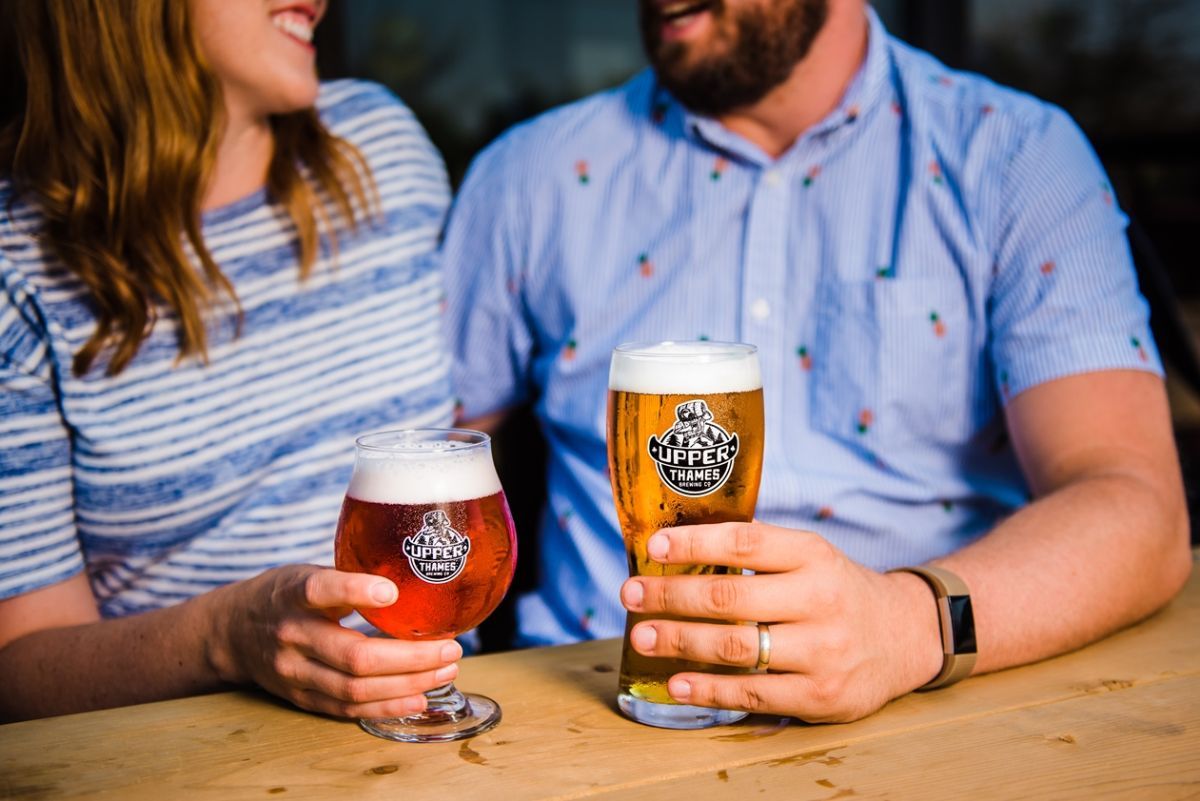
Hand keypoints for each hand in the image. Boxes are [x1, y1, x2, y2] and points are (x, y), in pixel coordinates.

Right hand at [206, 565, 460, 718]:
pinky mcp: (299, 698)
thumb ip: (348, 578)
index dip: (355, 591)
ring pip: (354, 688)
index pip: (320, 591)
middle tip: (450, 648)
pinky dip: (385, 706)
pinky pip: (346, 709)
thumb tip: (413, 573)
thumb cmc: (284, 595)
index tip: (391, 592)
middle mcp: (290, 635)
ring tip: (445, 671)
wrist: (232, 631)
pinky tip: (418, 698)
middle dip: (410, 657)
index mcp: (292, 594)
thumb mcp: (307, 572)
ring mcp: (293, 673)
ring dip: (408, 684)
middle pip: (353, 656)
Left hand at [620, 523, 944, 721]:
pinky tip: (677, 683)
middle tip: (630, 594)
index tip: (655, 546)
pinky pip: (754, 693)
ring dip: (680, 641)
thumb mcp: (810, 557)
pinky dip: (710, 690)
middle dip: (671, 597)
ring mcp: (822, 651)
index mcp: (812, 556)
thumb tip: (676, 550)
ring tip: (642, 636)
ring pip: (736, 647)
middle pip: (730, 599)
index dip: (696, 543)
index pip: (746, 542)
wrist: (906, 636)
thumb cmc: (837, 591)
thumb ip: (757, 554)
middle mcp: (819, 600)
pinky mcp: (822, 695)